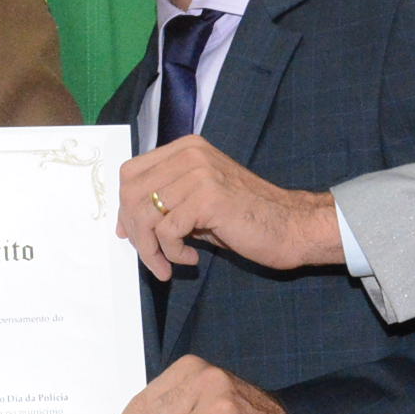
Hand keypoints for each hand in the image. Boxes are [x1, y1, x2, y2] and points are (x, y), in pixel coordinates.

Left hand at [117, 135, 342, 281]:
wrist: (290, 226)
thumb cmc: (244, 218)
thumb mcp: (197, 202)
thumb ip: (164, 203)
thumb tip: (124, 224)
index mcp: (185, 149)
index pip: (131, 173)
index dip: (124, 206)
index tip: (130, 235)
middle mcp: (190, 154)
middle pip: (132, 193)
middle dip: (134, 232)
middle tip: (150, 257)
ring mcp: (198, 173)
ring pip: (146, 214)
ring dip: (151, 249)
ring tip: (167, 265)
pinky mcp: (208, 198)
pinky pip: (167, 231)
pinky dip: (172, 253)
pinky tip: (191, 259)